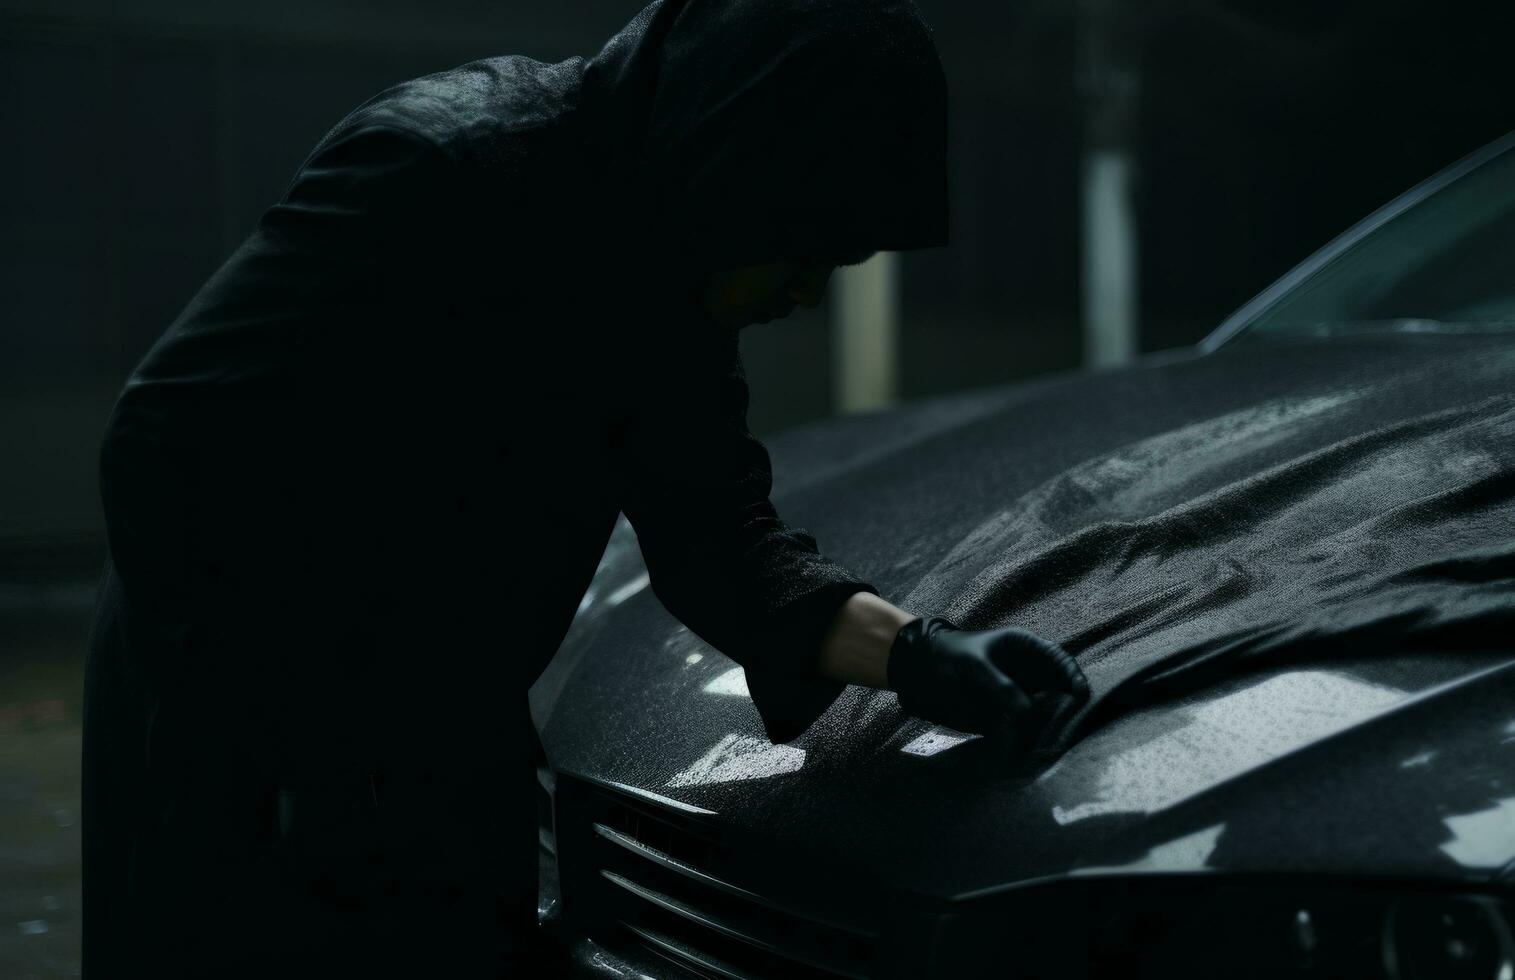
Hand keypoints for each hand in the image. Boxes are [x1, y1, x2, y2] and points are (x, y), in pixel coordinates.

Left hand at [886, 617, 1088, 746]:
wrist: (918, 671)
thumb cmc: (948, 657)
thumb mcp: (974, 667)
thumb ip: (1000, 686)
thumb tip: (1027, 713)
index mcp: (1024, 649)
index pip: (1058, 660)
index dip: (1072, 676)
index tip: (1079, 694)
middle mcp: (1026, 673)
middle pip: (1057, 690)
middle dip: (1066, 707)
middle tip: (1072, 725)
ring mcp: (1017, 695)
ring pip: (1043, 712)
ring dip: (1048, 726)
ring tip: (1053, 742)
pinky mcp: (1005, 716)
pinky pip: (1023, 729)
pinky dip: (1028, 739)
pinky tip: (1031, 750)